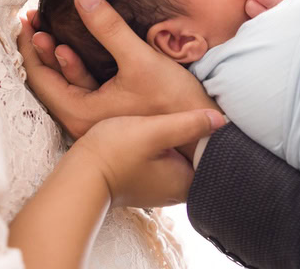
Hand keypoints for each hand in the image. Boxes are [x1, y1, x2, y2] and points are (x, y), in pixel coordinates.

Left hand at [19, 0, 218, 138]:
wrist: (202, 133)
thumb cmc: (173, 101)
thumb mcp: (139, 60)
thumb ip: (109, 28)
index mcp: (81, 113)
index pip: (41, 79)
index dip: (30, 47)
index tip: (25, 19)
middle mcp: (82, 121)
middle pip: (48, 81)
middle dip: (39, 48)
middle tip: (31, 18)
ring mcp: (95, 119)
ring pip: (65, 83)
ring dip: (56, 55)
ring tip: (47, 28)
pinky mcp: (108, 113)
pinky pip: (80, 86)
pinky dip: (72, 65)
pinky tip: (72, 47)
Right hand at [73, 109, 224, 207]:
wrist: (78, 176)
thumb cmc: (114, 153)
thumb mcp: (154, 131)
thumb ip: (188, 124)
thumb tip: (221, 119)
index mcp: (185, 182)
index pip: (211, 157)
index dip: (212, 134)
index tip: (208, 111)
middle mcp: (175, 190)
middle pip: (194, 156)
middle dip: (194, 134)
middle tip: (192, 108)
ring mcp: (158, 187)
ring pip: (177, 156)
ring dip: (176, 137)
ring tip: (173, 113)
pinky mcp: (142, 181)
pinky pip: (161, 160)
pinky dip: (161, 144)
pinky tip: (153, 125)